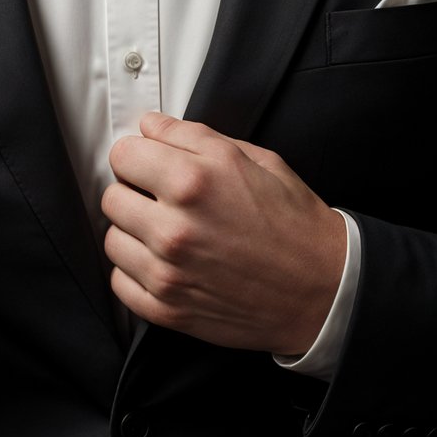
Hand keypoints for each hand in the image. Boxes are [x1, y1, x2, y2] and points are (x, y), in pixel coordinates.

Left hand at [102, 112, 344, 355]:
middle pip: (112, 197)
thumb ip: (193, 136)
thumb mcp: (253, 159)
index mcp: (193, 182)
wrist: (325, 290)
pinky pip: (120, 282)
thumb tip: (151, 126)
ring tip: (167, 232)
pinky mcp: (168, 310)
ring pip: (112, 240)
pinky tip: (165, 263)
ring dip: (134, 233)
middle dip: (134, 192)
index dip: (138, 154)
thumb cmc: (294, 223)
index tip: (150, 162)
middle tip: (162, 198)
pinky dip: (136, 272)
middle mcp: (174, 227)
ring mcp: (168, 273)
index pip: (123, 154)